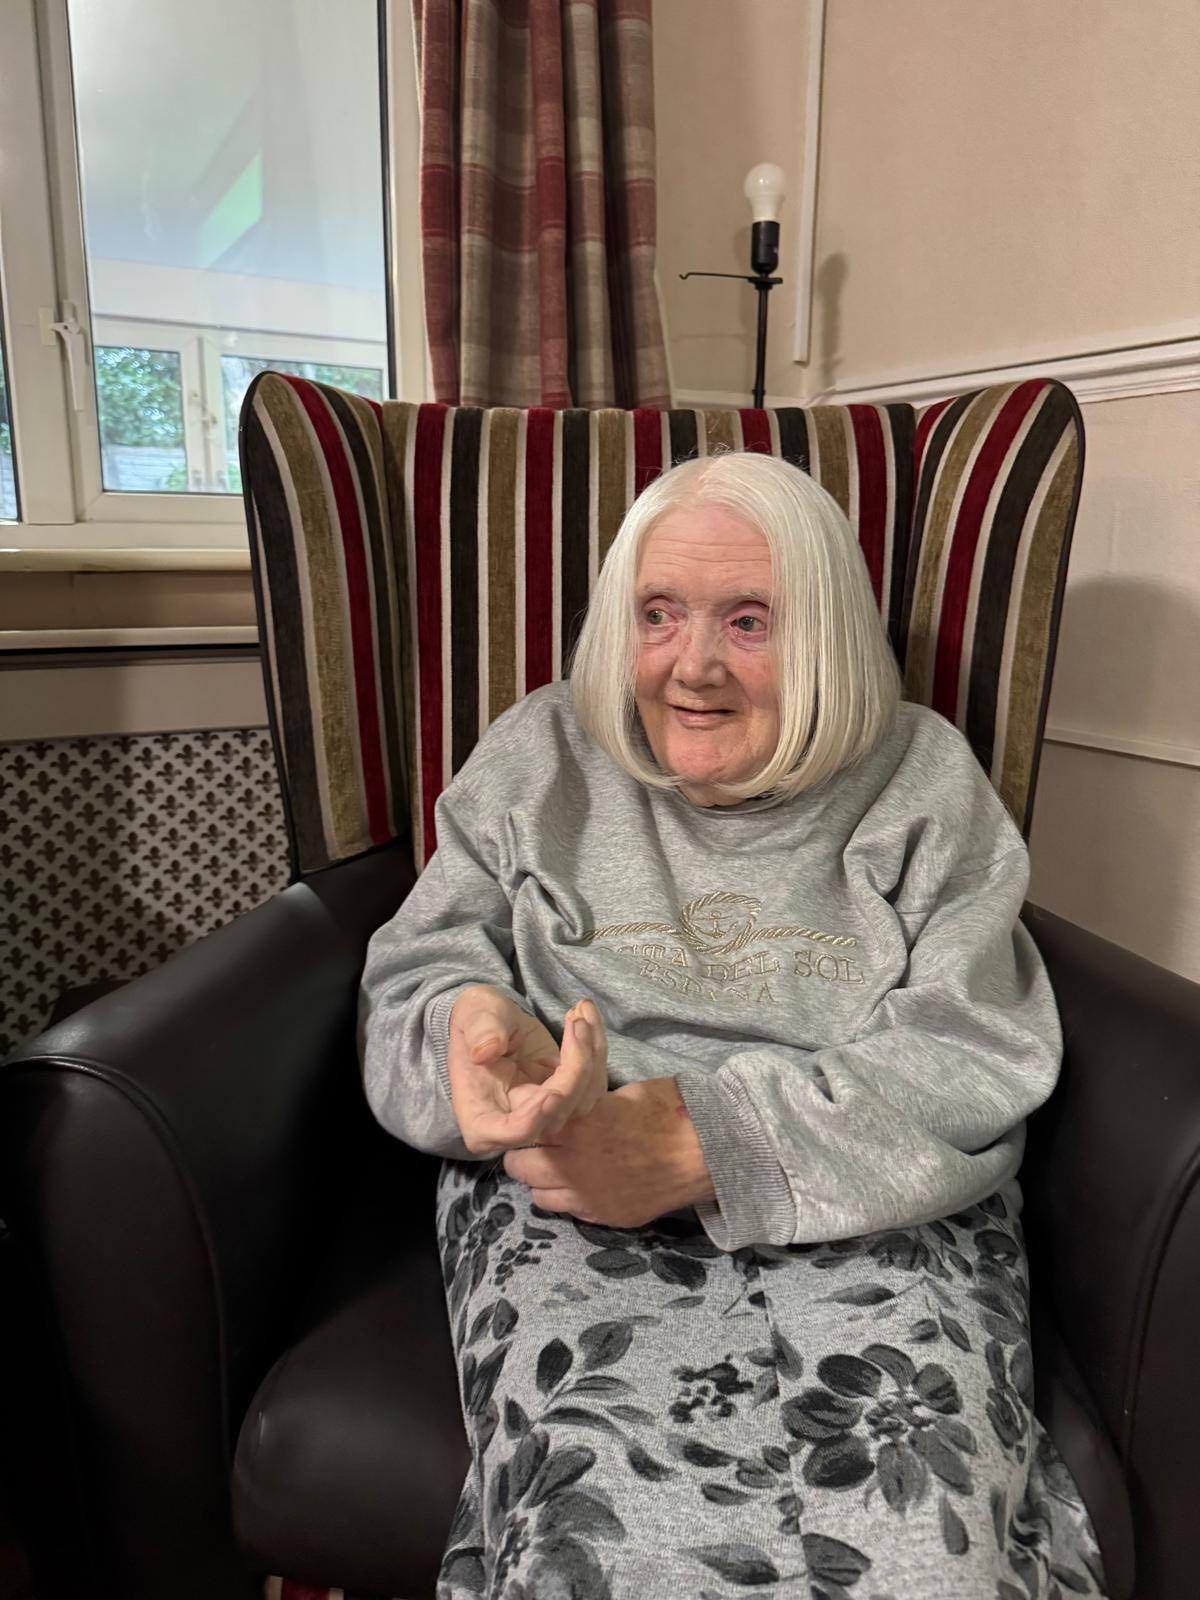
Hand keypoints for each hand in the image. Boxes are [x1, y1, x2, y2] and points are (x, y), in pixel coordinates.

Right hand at [447, 988, 606, 1155]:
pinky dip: (596, 1049)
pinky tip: (586, 1017)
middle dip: (576, 1067)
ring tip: (581, 1011)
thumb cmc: (476, 1020)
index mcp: (481, 1118)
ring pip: (584, 1100)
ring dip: (592, 1053)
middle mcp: (516, 1124)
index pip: (512, 1132)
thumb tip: (485, 1051)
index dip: (535, 1118)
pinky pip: (592, 1083)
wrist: (493, 1020)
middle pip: (558, 1114)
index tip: (553, 1093)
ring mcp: (545, 1112)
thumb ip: (480, 1032)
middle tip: (576, 1022)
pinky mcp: (566, 1095)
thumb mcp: (473, 1016)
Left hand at [504, 1075, 715, 1227]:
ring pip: (538, 1195)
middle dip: (526, 1152)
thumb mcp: (617, 1094)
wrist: (704, 1151)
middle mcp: (570, 1165)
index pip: (521, 1127)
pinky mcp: (604, 1217)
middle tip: (544, 1144)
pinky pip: (569, 1211)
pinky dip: (570, 1198)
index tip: (533, 1117)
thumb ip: (583, 1106)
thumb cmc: (666, 1109)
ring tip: (564, 1167)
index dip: (526, 1121)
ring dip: (544, 1180)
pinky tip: (589, 1183)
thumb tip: (564, 1106)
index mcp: (573, 1126)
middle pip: (518, 1166)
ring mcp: (586, 1197)